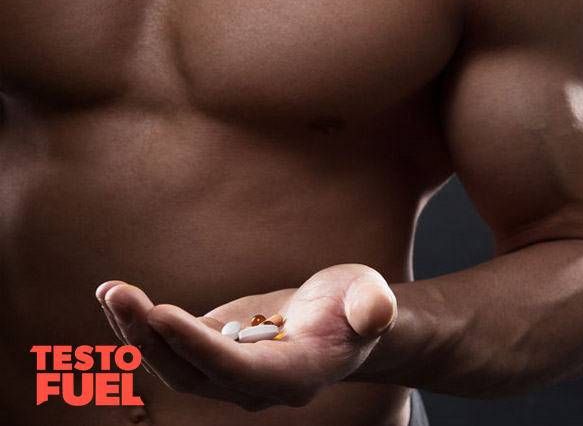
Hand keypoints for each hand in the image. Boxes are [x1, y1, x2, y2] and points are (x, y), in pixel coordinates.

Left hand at [96, 264, 396, 410]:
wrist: (339, 320)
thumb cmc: (356, 305)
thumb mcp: (369, 296)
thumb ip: (372, 306)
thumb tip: (377, 311)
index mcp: (296, 376)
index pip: (240, 372)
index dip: (200, 346)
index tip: (162, 312)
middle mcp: (255, 386)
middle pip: (193, 375)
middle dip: (153, 339)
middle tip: (121, 295)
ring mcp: (229, 374)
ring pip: (172, 364)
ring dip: (137, 331)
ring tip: (112, 290)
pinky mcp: (211, 353)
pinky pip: (169, 346)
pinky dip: (141, 323)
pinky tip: (119, 295)